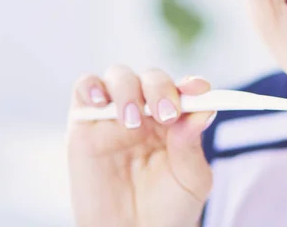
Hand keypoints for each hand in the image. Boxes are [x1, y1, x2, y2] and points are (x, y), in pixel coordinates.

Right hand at [66, 65, 215, 226]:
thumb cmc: (167, 209)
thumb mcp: (191, 179)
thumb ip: (192, 144)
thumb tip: (203, 110)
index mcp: (177, 120)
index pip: (185, 89)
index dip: (192, 84)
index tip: (198, 90)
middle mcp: (147, 111)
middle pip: (152, 78)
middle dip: (160, 89)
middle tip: (166, 115)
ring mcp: (115, 115)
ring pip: (119, 76)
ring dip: (128, 90)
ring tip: (133, 123)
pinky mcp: (84, 125)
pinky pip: (83, 90)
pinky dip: (91, 86)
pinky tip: (101, 101)